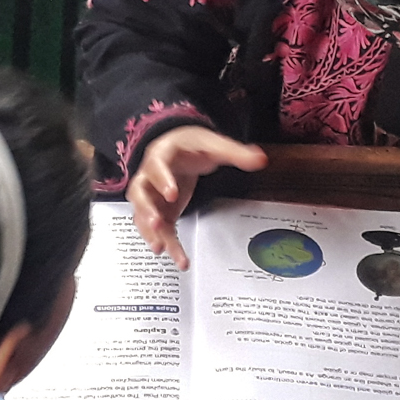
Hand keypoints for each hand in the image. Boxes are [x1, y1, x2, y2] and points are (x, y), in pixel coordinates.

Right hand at [129, 128, 266, 268]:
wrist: (178, 146)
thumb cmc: (191, 145)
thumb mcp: (213, 144)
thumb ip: (235, 153)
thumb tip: (260, 159)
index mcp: (161, 155)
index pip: (156, 166)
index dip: (162, 180)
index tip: (172, 194)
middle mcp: (149, 175)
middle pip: (139, 193)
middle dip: (147, 209)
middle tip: (157, 224)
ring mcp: (150, 195)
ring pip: (142, 214)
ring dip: (150, 231)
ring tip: (160, 248)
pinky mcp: (157, 210)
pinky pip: (155, 227)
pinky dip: (162, 240)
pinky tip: (172, 254)